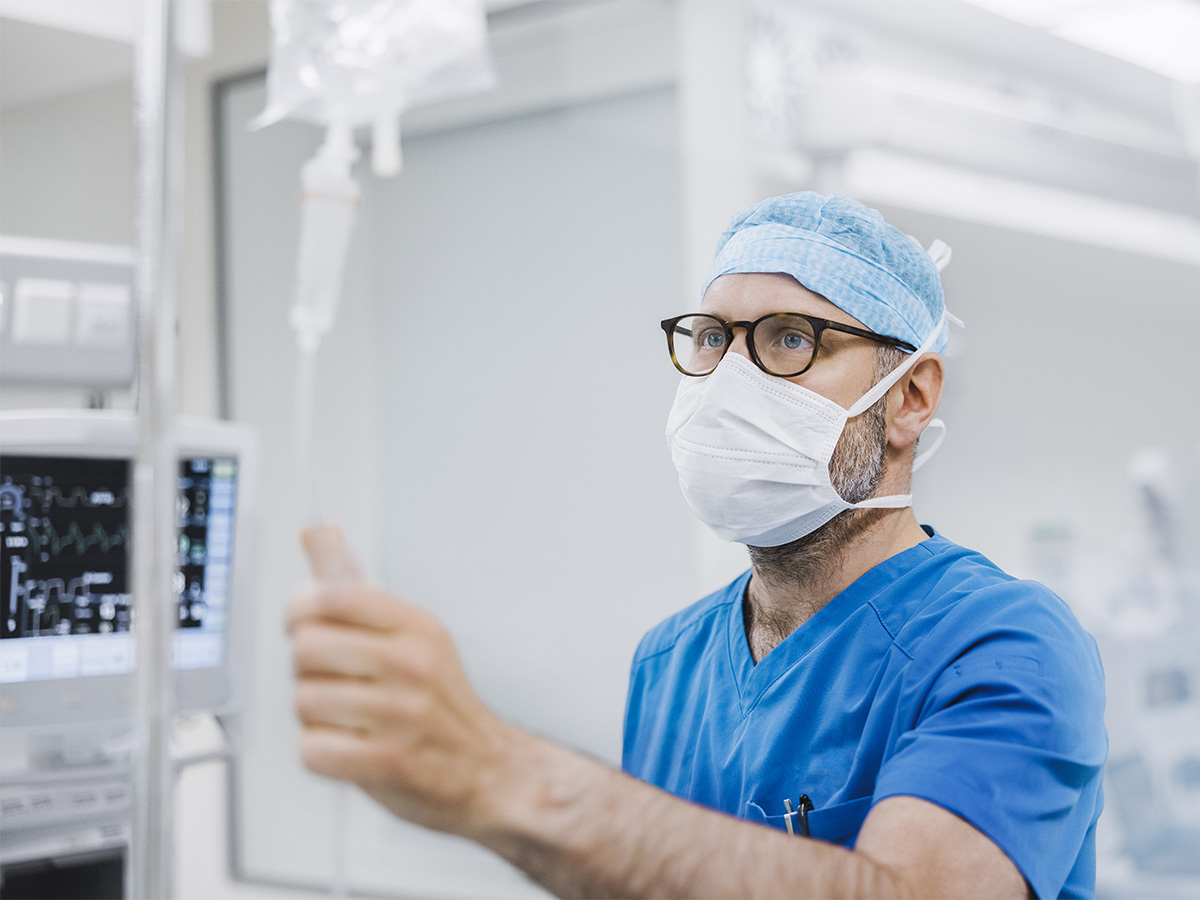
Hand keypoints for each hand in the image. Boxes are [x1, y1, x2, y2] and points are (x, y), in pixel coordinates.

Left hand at [286, 580, 519, 836]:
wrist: (485, 768)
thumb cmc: (440, 703)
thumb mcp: (414, 635)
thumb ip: (359, 592)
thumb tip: (320, 535)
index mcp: (417, 627)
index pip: (337, 595)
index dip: (301, 607)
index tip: (302, 622)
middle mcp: (411, 665)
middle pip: (307, 647)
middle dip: (306, 668)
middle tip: (332, 679)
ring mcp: (400, 714)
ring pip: (304, 699)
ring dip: (314, 714)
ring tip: (346, 717)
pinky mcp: (387, 762)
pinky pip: (311, 748)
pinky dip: (320, 752)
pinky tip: (349, 746)